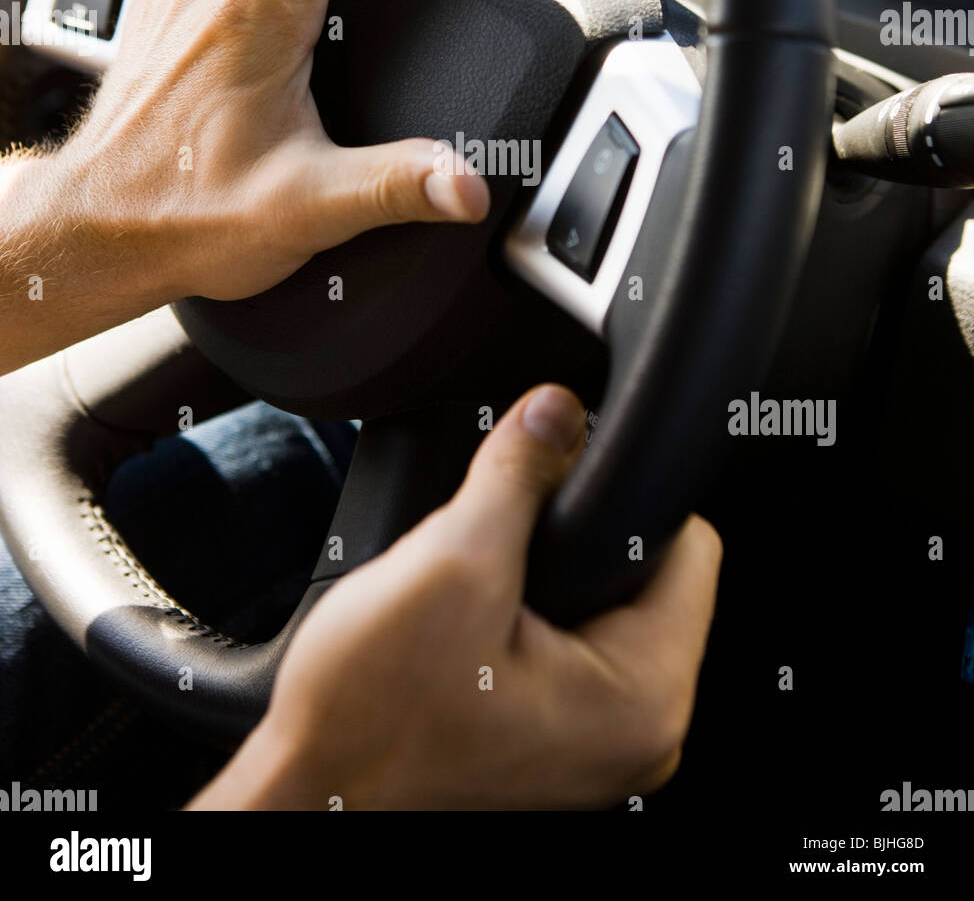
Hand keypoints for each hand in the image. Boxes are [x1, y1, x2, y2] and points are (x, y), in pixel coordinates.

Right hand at [191, 386, 721, 810]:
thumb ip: (517, 473)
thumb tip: (556, 409)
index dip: (623, 491)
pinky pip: (568, 646)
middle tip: (498, 549)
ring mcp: (595, 744)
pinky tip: (472, 621)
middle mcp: (637, 736)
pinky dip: (524, 613)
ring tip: (478, 590)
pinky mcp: (553, 740)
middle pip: (646, 578)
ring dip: (543, 574)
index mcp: (642, 702)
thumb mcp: (451, 563)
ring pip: (600, 607)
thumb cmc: (369, 722)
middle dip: (574, 536)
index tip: (562, 475)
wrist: (311, 794)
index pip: (692, 550)